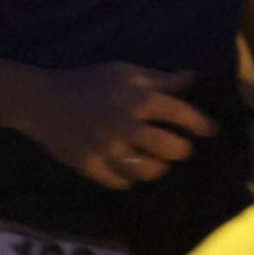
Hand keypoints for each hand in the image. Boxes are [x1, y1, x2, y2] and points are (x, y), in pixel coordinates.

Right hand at [13, 64, 218, 190]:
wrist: (42, 100)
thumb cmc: (87, 82)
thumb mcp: (123, 72)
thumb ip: (158, 79)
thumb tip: (191, 77)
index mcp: (137, 98)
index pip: (180, 114)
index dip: (200, 124)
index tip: (211, 132)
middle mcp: (127, 125)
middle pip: (171, 149)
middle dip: (180, 150)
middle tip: (179, 148)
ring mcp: (108, 149)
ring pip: (148, 171)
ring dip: (158, 168)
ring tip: (156, 163)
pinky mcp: (91, 166)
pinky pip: (121, 182)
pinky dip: (129, 178)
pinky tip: (129, 170)